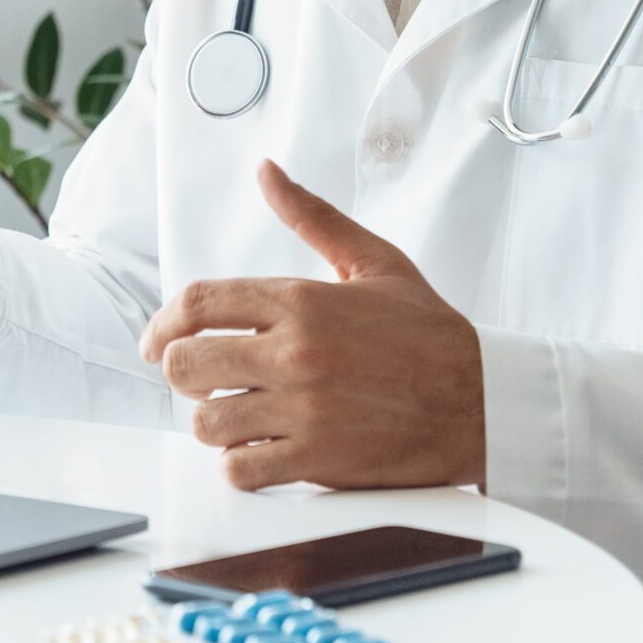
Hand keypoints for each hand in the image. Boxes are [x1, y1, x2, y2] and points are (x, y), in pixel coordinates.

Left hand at [138, 159, 485, 491]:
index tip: (156, 342)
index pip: (198, 304)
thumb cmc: (430, 333)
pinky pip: (241, 470)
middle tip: (198, 380)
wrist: (485, 402)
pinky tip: (256, 452)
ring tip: (232, 416)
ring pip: (208, 423)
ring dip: (211, 422)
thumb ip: (312, 217)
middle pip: (188, 365)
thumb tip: (267, 172)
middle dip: (182, 373)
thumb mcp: (374, 261)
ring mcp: (304, 410)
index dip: (162, 325)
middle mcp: (295, 353)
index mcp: (301, 300)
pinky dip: (238, 465)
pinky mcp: (318, 460)